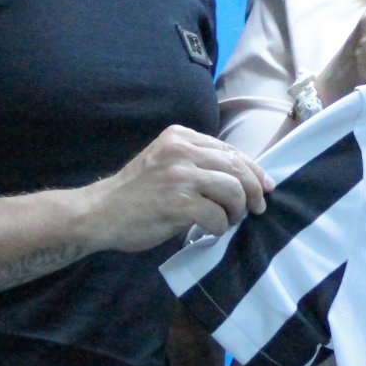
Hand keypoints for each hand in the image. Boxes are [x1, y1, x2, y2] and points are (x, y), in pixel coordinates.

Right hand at [93, 126, 272, 250]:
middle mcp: (181, 150)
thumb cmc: (135, 193)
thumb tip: (242, 179)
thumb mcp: (165, 162)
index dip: (253, 169)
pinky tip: (210, 230)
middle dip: (254, 190)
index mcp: (180, 136)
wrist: (99, 213)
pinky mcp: (178, 202)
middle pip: (237, 167)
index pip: (229, 150)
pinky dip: (220, 226)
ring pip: (233, 190)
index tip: (265, 185)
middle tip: (258, 208)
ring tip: (229, 220)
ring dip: (238, 210)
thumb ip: (197, 163)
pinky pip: (217, 215)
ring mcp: (180, 175)